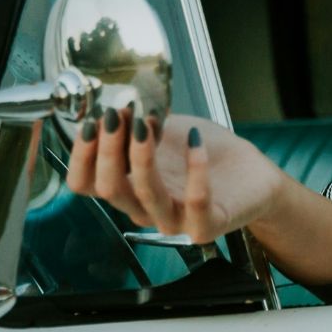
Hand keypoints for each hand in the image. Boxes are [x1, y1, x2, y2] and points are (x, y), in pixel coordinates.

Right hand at [64, 108, 284, 244]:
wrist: (250, 174)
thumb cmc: (205, 152)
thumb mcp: (165, 131)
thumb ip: (138, 124)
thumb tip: (114, 107)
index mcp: (128, 188)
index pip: (85, 184)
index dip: (81, 154)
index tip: (89, 121)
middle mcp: (144, 208)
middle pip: (110, 188)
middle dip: (107, 149)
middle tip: (116, 115)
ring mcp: (174, 220)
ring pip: (146, 194)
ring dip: (141, 156)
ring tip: (147, 124)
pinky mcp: (207, 225)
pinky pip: (196, 201)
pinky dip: (195, 168)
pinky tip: (195, 142)